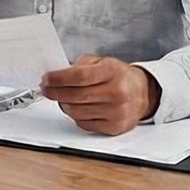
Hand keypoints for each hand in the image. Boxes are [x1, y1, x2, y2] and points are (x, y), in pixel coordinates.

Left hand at [40, 55, 157, 135]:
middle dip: (55, 92)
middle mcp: (117, 92)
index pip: (79, 76)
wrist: (143, 94)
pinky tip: (77, 107)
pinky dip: (75, 116)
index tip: (46, 79)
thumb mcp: (102, 62)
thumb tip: (56, 76)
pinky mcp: (114, 127)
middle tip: (46, 88)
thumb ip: (80, 66)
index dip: (58, 79)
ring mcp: (117, 112)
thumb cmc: (119, 77)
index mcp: (112, 71)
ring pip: (76, 112)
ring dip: (63, 104)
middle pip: (75, 96)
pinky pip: (83, 124)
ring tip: (62, 97)